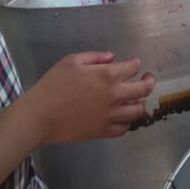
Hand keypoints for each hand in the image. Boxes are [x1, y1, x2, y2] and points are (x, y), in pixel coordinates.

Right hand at [24, 53, 155, 145]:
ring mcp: (111, 115)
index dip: (135, 63)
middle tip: (147, 79)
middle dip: (148, 81)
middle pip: (144, 89)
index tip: (133, 63)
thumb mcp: (71, 61)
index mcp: (108, 75)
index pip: (133, 67)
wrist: (41, 116)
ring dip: (139, 103)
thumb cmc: (53, 85)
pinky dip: (126, 122)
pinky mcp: (103, 131)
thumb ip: (94, 57)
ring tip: (136, 99)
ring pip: (137, 111)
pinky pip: (123, 129)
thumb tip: (111, 57)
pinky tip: (122, 117)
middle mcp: (115, 95)